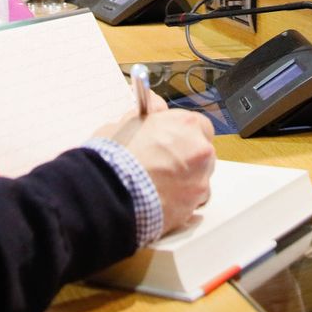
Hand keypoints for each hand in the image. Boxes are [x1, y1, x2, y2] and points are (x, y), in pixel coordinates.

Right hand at [96, 106, 215, 234]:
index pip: (200, 125)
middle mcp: (199, 151)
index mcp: (186, 125)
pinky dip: (179, 202)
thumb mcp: (128, 123)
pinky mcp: (192, 207)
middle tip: (163, 163)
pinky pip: (191, 203)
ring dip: (185, 181)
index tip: (174, 140)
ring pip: (199, 179)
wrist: (109, 193)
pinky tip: (159, 201)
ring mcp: (199, 180)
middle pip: (202, 153)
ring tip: (158, 185)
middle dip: (187, 158)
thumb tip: (155, 104)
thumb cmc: (116, 156)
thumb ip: (150, 113)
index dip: (185, 134)